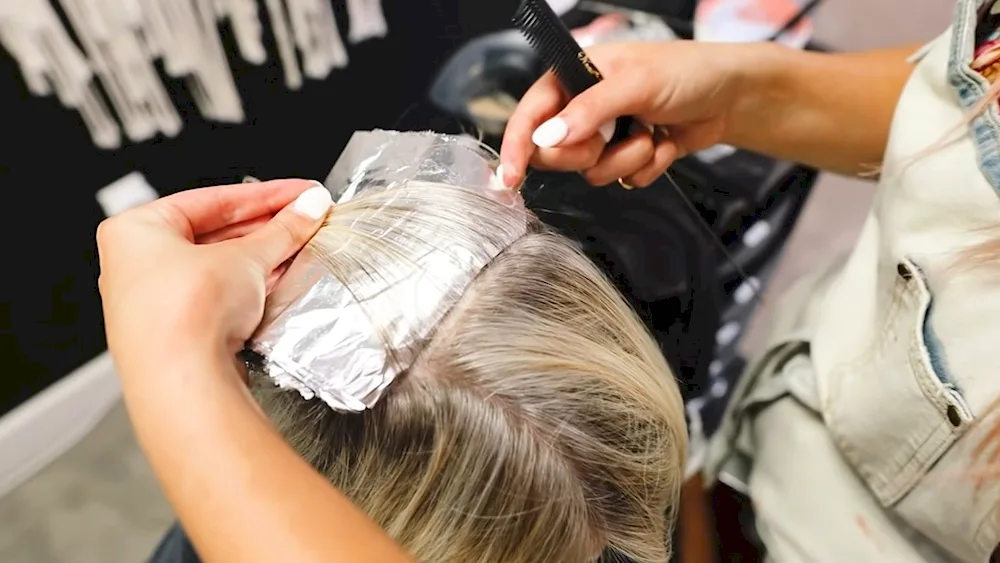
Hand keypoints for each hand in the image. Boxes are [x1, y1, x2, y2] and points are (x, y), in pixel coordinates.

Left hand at [97, 179, 332, 378]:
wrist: (181, 382)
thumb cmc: (182, 316)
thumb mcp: (245, 258)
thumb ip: (282, 229)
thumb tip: (306, 207)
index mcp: (135, 231)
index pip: (213, 200)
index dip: (265, 195)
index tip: (300, 193)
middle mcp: (136, 265)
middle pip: (217, 234)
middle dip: (267, 227)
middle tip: (306, 217)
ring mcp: (156, 302)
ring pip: (220, 268)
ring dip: (264, 257)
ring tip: (301, 245)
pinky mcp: (179, 334)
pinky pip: (220, 298)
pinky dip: (250, 287)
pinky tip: (281, 278)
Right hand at [500, 40, 748, 187]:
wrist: (731, 95)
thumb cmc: (687, 72)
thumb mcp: (634, 84)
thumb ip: (587, 111)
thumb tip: (547, 138)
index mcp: (575, 77)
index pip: (531, 115)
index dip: (518, 147)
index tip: (510, 178)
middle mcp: (584, 107)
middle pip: (555, 152)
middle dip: (588, 151)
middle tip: (610, 135)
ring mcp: (607, 134)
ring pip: (591, 171)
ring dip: (627, 157)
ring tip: (651, 133)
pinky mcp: (628, 155)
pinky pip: (622, 178)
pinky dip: (646, 166)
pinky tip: (663, 142)